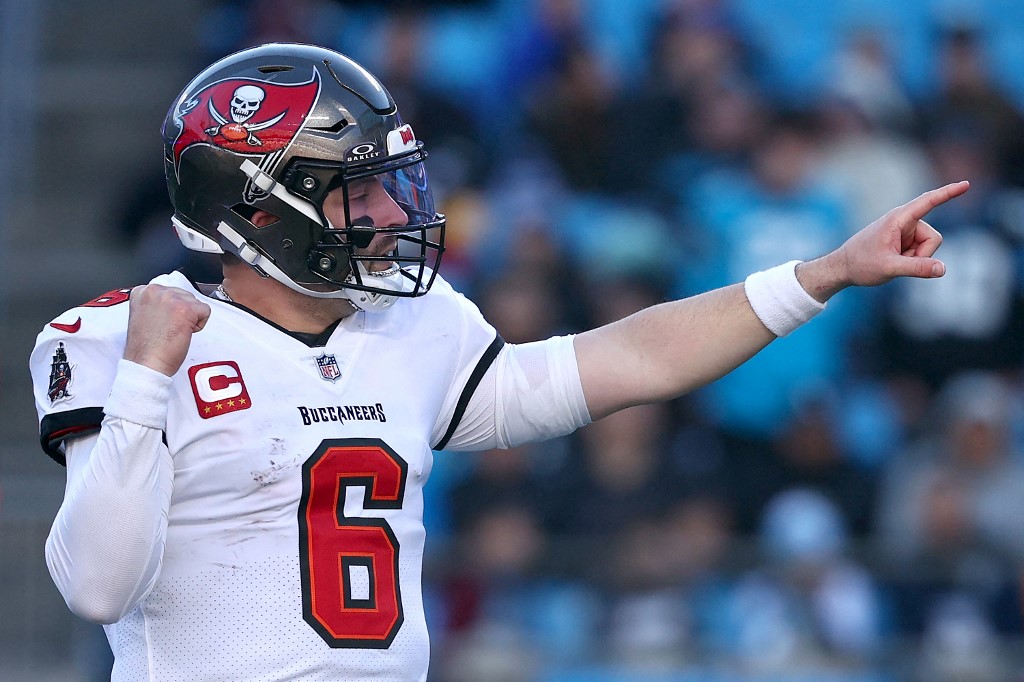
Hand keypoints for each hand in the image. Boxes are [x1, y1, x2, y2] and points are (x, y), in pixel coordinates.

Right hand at [123, 284, 210, 375]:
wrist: (146, 363)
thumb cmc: (145, 347)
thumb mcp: (144, 315)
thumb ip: (156, 304)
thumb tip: (171, 303)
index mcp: (142, 292)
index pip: (170, 292)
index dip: (171, 310)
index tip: (162, 322)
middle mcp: (155, 291)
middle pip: (184, 295)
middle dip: (182, 313)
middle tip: (169, 329)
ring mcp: (170, 298)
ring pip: (195, 303)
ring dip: (190, 318)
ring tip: (174, 332)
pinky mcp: (186, 309)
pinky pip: (205, 311)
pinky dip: (199, 325)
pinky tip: (184, 333)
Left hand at [798, 181, 969, 300]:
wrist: (842, 267)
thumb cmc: (861, 264)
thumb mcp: (889, 268)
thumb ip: (917, 268)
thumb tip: (943, 269)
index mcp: (898, 219)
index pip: (928, 202)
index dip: (948, 193)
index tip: (966, 184)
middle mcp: (904, 221)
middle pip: (934, 239)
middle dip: (922, 255)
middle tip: (896, 262)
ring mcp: (905, 230)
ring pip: (929, 247)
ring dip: (915, 259)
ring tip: (892, 261)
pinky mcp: (905, 239)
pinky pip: (921, 252)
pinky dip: (912, 260)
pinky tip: (893, 261)